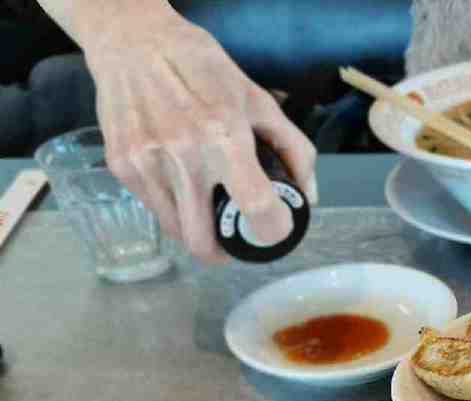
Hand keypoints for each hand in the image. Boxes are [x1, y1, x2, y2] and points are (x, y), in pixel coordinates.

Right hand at [79, 5, 316, 260]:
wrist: (132, 40)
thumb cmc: (202, 69)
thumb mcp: (259, 101)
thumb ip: (293, 150)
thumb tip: (308, 197)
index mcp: (224, 136)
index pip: (255, 207)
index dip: (272, 231)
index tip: (277, 228)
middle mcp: (181, 155)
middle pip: (204, 242)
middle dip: (228, 250)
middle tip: (239, 238)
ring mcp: (145, 163)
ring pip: (178, 233)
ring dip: (200, 234)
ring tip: (212, 214)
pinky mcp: (121, 166)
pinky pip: (157, 210)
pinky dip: (176, 211)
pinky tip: (185, 188)